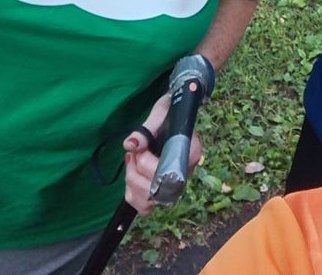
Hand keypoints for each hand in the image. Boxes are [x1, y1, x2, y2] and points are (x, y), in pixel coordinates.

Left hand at [123, 91, 202, 215]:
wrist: (171, 116)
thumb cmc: (169, 113)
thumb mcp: (159, 114)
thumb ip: (145, 130)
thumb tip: (130, 145)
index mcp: (191, 153)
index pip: (172, 174)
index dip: (150, 166)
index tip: (142, 149)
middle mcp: (185, 174)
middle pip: (159, 192)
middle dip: (137, 174)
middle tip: (133, 153)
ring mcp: (173, 186)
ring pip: (150, 202)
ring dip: (133, 182)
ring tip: (131, 160)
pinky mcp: (160, 192)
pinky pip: (144, 207)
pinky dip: (131, 193)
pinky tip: (132, 172)